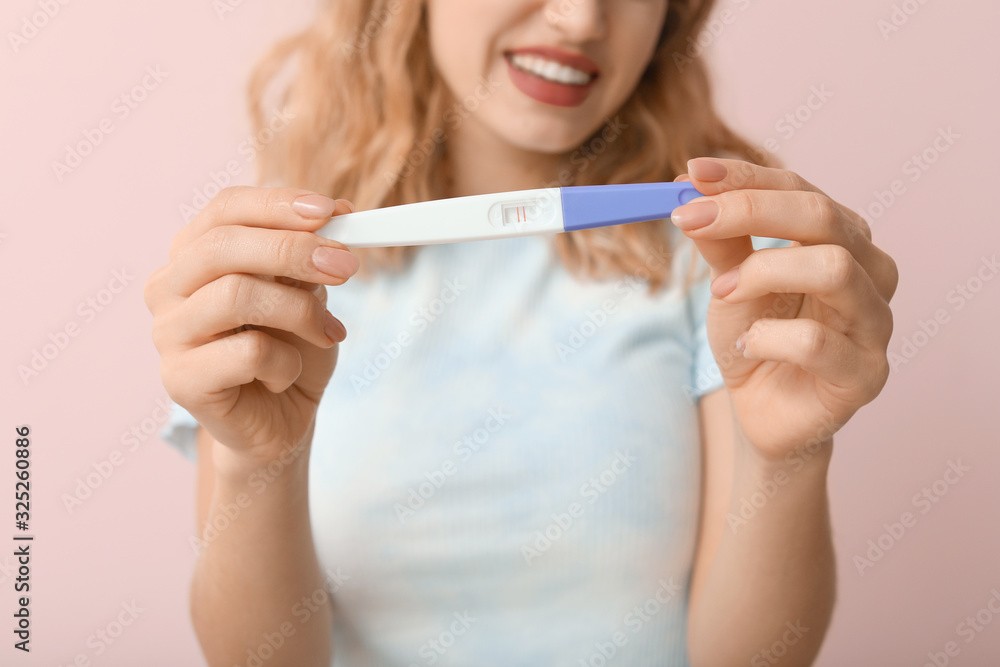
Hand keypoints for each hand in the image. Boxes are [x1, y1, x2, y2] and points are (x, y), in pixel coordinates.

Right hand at [144, 187, 358, 465]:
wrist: (279, 422)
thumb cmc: (288, 351)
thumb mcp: (305, 294)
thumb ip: (308, 255)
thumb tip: (338, 212)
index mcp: (193, 254)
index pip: (225, 208)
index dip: (277, 205)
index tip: (332, 211)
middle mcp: (168, 287)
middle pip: (224, 247)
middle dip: (294, 250)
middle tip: (346, 266)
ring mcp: (168, 333)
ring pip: (236, 295)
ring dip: (299, 311)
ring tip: (328, 334)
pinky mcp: (179, 379)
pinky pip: (247, 352)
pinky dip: (286, 362)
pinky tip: (285, 376)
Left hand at [670, 158, 897, 458]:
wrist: (763, 411)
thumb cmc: (757, 337)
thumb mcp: (730, 281)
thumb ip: (719, 239)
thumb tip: (689, 187)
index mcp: (843, 238)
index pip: (800, 190)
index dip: (745, 178)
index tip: (691, 174)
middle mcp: (871, 272)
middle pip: (824, 217)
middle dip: (750, 210)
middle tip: (691, 219)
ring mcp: (875, 323)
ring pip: (834, 269)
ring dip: (762, 272)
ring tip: (723, 293)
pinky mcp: (865, 374)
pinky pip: (816, 342)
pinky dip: (768, 338)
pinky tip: (750, 346)